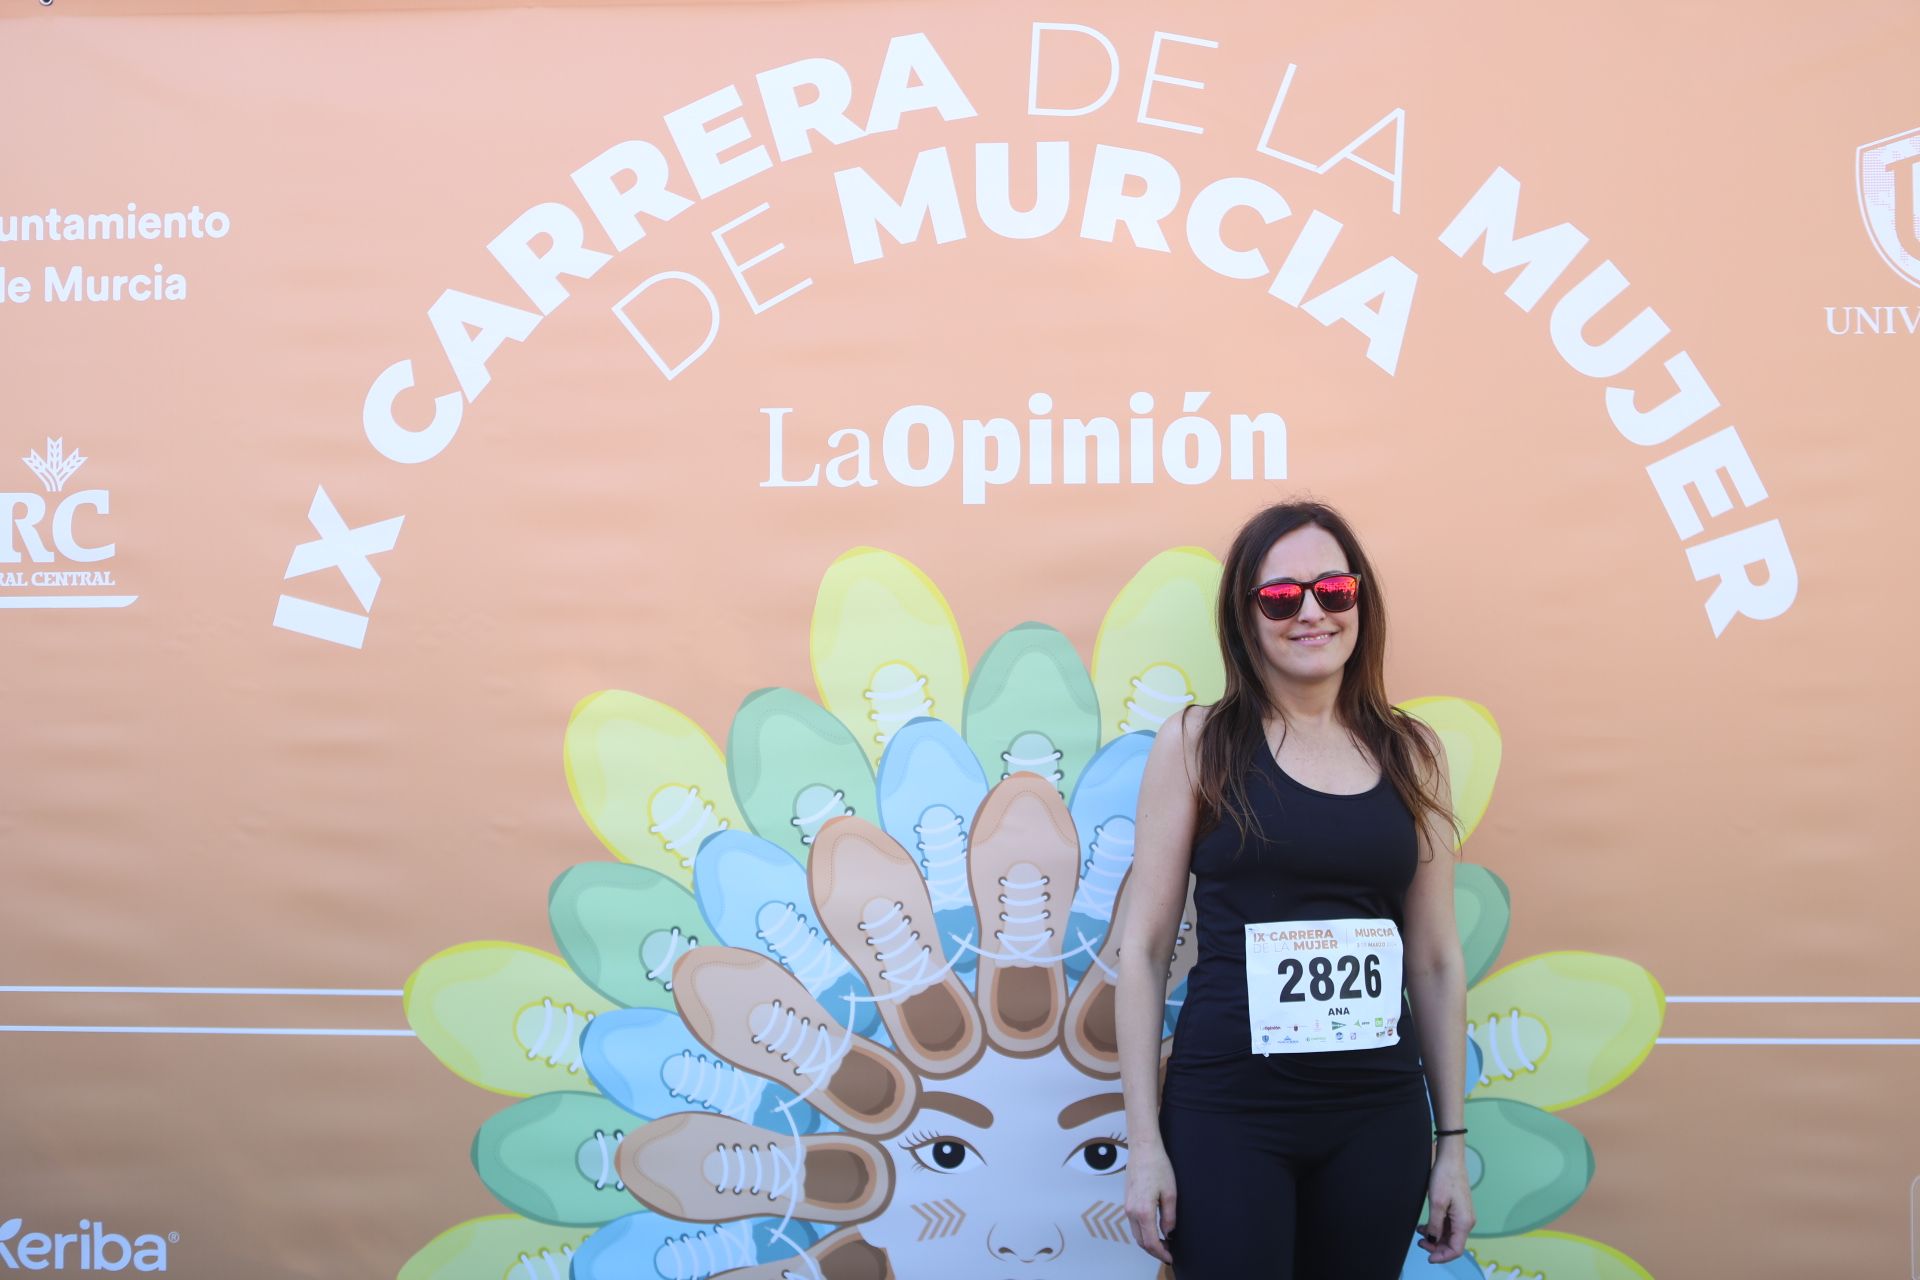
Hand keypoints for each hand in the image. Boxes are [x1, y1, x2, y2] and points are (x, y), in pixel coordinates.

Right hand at [1123, 1143, 1176, 1263]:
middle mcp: (1131, 1211)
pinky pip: (1133, 1223)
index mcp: (1143, 1211)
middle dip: (1154, 1250)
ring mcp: (1127, 1206)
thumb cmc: (1157, 1166)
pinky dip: (1142, 1232)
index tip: (1170, 1257)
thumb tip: (1168, 1232)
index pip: (1151, 1242)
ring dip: (1148, 1242)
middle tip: (1168, 1253)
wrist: (1143, 1149)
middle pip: (1141, 1241)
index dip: (1161, 1253)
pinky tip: (1154, 1229)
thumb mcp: (1170, 1193)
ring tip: (1163, 1243)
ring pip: (1136, 1233)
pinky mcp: (1127, 1201)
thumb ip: (1169, 1217)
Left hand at [1416, 1154, 1474, 1263]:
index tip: (1428, 1257)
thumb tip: (1432, 1240)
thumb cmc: (1445, 1177)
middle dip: (1436, 1247)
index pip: (1456, 1249)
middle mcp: (1466, 1221)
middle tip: (1419, 1243)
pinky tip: (1424, 1226)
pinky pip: (1448, 1225)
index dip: (1442, 1256)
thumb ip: (1434, 1225)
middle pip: (1453, 1244)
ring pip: (1449, 1235)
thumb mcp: (1436, 1203)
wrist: (1450, 1159)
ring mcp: (1462, 1215)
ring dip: (1435, 1237)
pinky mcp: (1457, 1209)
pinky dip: (1436, 1228)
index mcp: (1464, 1222)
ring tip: (1419, 1233)